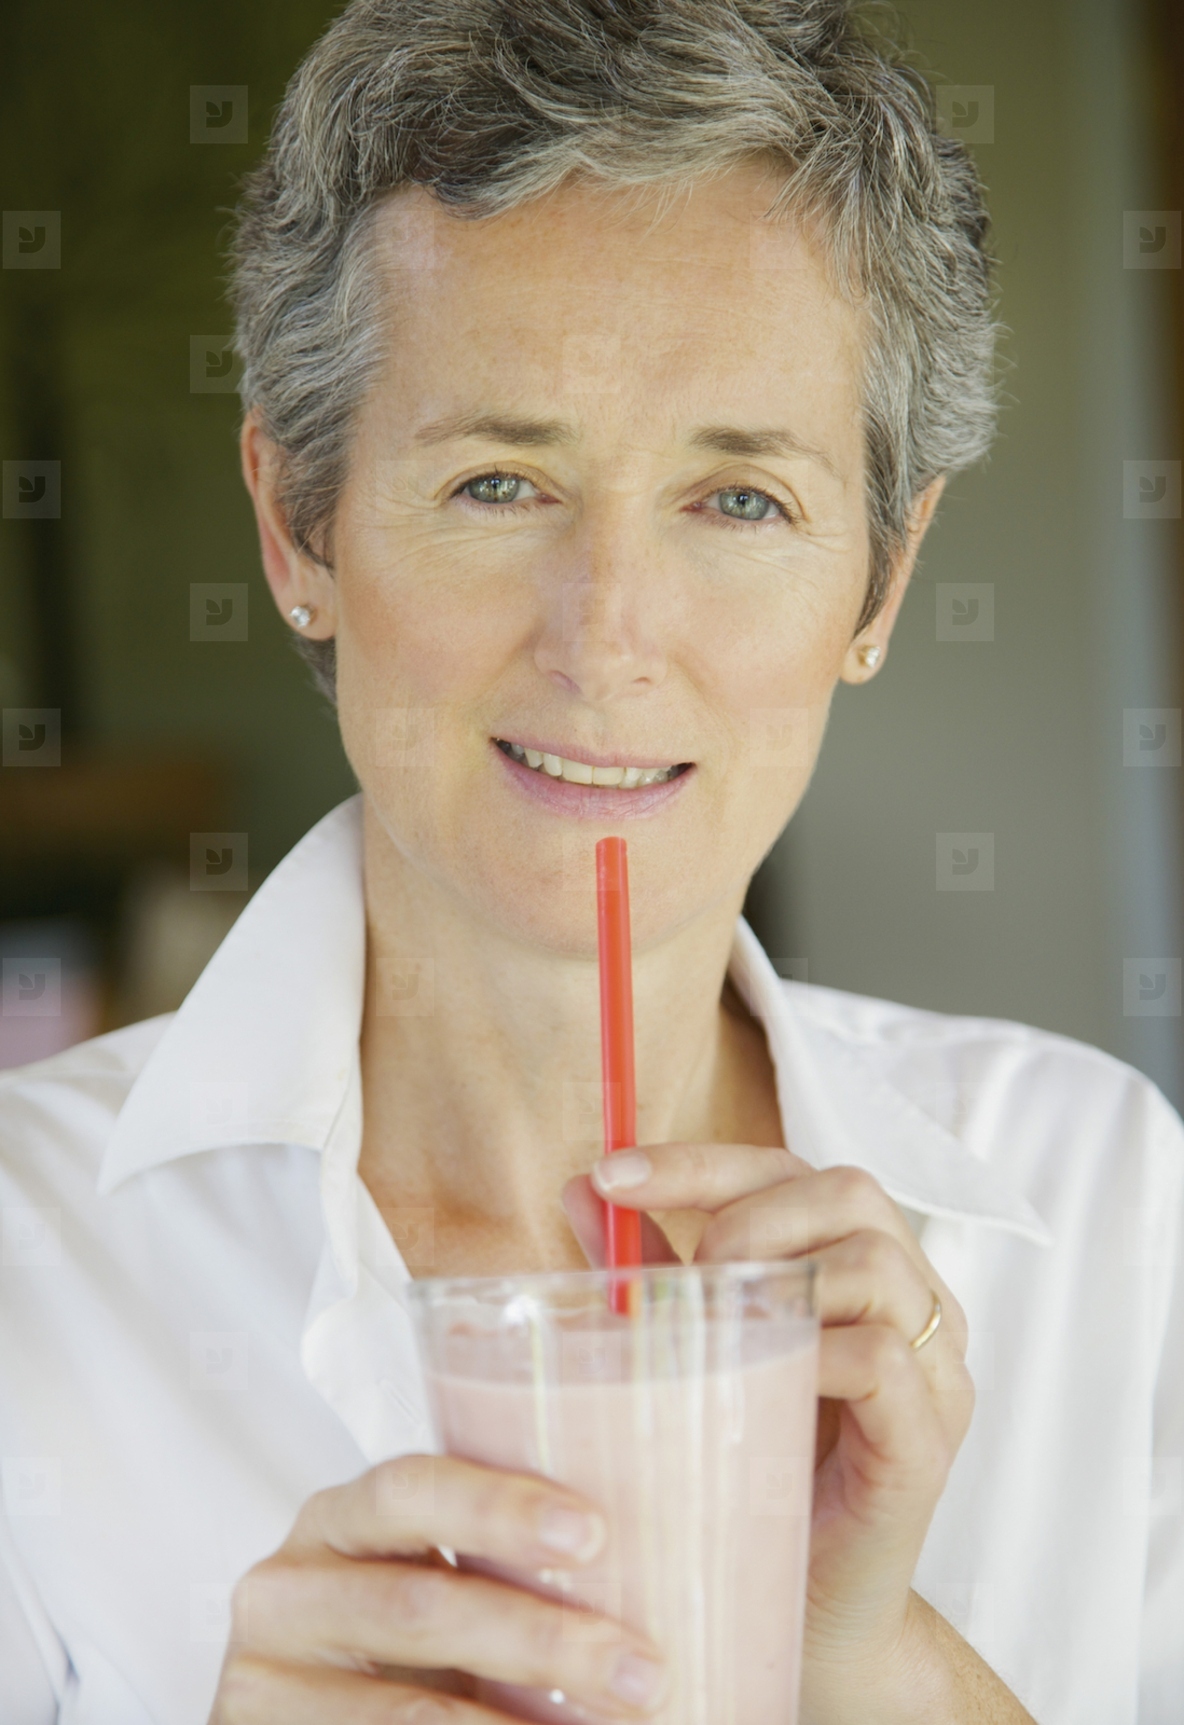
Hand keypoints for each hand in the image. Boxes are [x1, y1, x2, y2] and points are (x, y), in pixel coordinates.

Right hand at [208, 1452, 668, 1721]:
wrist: (321, 1722)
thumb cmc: (407, 1650)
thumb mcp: (434, 1593)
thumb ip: (504, 1569)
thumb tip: (673, 1569)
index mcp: (339, 1520)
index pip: (410, 1489)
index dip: (498, 1507)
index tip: (594, 1535)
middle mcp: (286, 1588)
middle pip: (421, 1605)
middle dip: (544, 1641)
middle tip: (643, 1673)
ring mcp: (265, 1683)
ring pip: (411, 1712)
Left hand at [561, 1144, 974, 1706]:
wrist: (809, 1617)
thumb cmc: (752, 1475)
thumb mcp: (694, 1353)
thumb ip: (651, 1270)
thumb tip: (581, 1188)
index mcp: (857, 1265)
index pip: (790, 1169)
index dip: (699, 1162)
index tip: (610, 1174)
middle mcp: (912, 1301)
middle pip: (849, 1191)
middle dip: (741, 1214)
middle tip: (672, 1281)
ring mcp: (934, 1369)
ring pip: (876, 1262)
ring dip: (775, 1279)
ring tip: (706, 1331)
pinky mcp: (929, 1440)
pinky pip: (886, 1359)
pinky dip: (810, 1355)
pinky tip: (752, 1382)